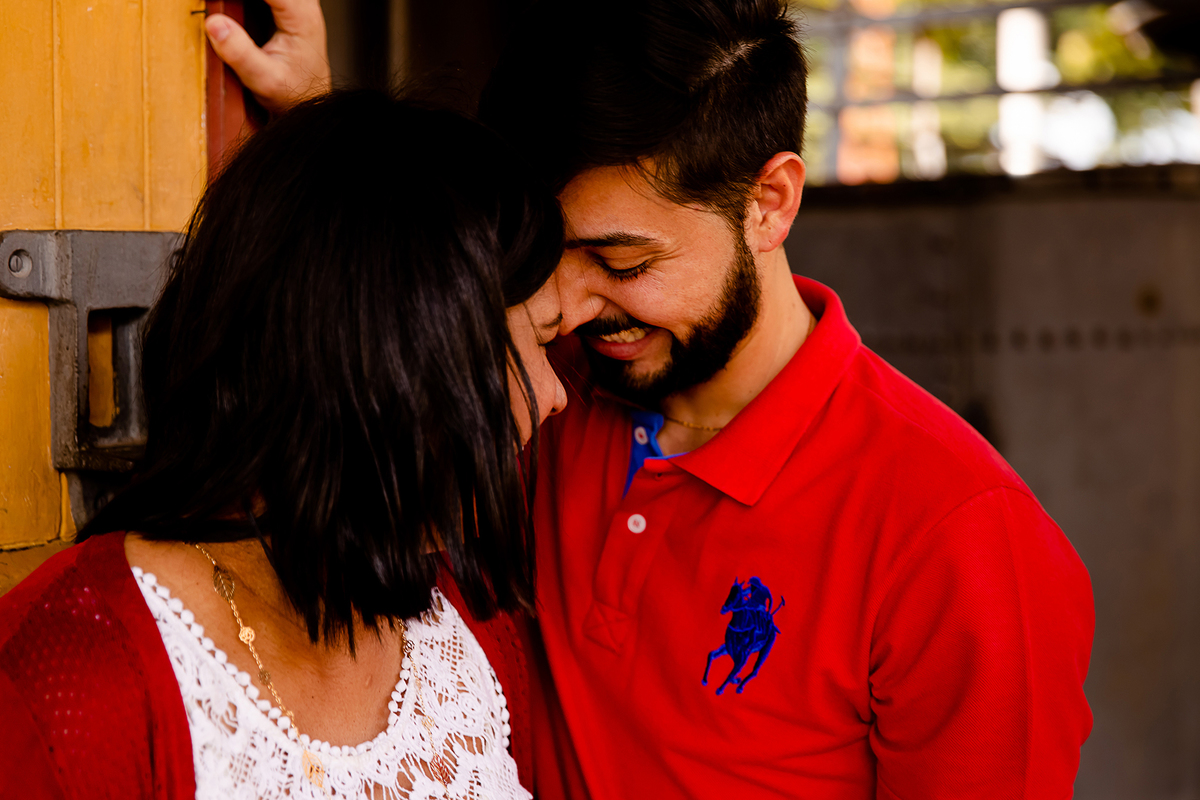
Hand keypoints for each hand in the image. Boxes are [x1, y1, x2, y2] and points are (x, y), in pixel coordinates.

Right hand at [205, 0, 331, 115]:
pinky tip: (232, 7)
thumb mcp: (264, 80)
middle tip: (215, 6)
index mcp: (301, 16)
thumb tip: (214, 24)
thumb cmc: (293, 92)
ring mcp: (297, 3)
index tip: (214, 1)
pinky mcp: (288, 5)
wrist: (307, 98)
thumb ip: (240, 54)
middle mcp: (304, 4)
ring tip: (222, 8)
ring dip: (241, 0)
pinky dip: (246, 0)